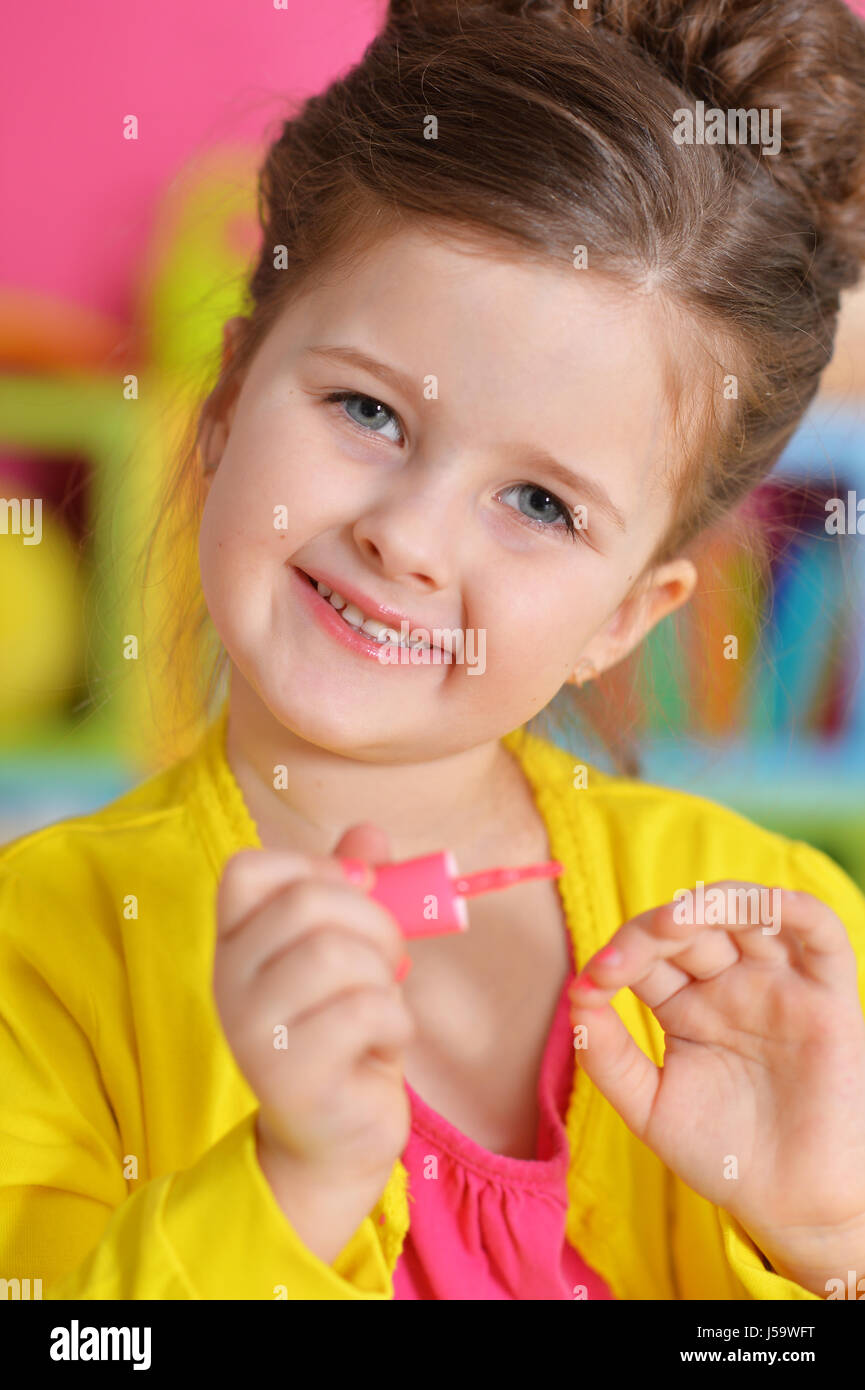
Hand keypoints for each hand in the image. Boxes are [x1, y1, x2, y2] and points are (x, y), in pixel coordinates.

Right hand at [213, 823, 414, 1262]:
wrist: (336, 1137)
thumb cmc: (343, 1032)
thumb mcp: (349, 950)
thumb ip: (354, 888)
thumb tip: (370, 833)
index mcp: (236, 943)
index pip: (248, 869)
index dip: (315, 868)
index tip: (354, 898)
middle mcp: (228, 981)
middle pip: (307, 903)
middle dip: (374, 923)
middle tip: (389, 960)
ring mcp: (252, 1031)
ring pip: (337, 955)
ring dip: (385, 978)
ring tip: (382, 1008)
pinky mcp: (289, 1076)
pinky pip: (364, 1011)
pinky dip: (395, 1021)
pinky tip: (383, 1045)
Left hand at [569, 881, 864, 1295]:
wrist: (789, 1204)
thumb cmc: (721, 1154)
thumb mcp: (648, 1105)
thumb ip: (607, 1054)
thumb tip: (576, 993)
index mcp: (683, 1004)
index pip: (645, 955)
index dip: (616, 956)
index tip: (591, 984)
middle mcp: (728, 985)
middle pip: (688, 928)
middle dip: (651, 931)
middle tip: (622, 959)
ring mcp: (777, 985)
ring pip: (748, 914)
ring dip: (710, 903)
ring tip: (672, 923)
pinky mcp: (828, 997)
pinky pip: (820, 934)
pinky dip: (794, 908)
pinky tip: (761, 905)